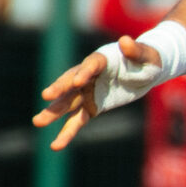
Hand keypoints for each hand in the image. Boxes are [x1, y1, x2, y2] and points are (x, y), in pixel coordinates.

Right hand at [34, 34, 160, 149]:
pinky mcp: (91, 107)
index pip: (90, 65)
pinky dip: (67, 132)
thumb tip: (126, 41)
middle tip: (46, 96)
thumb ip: (136, 51)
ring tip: (37, 122)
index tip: (78, 81)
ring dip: (53, 112)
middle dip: (59, 89)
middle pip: (71, 83)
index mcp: (101, 60)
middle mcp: (88, 76)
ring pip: (68, 104)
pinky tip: (56, 145)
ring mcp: (87, 93)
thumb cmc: (148, 60)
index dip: (84, 72)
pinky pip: (77, 121)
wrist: (146, 72)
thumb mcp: (148, 56)